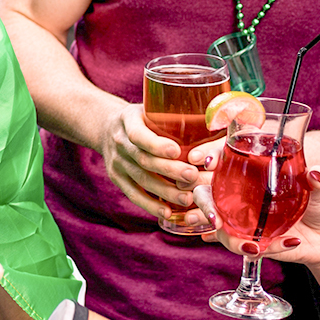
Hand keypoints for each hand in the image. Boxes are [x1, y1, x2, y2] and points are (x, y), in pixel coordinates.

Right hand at [97, 103, 206, 217]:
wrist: (107, 128)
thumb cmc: (141, 118)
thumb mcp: (148, 107)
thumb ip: (171, 112)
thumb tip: (212, 117)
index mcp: (127, 120)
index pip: (138, 134)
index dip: (156, 144)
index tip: (177, 150)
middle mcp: (119, 142)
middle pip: (144, 160)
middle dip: (169, 170)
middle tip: (192, 176)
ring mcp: (116, 162)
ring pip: (141, 179)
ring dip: (165, 191)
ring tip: (187, 198)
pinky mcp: (117, 178)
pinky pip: (133, 194)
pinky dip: (150, 205)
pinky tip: (167, 212)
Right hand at [210, 164, 319, 266]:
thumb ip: (319, 179)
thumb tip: (315, 174)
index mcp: (253, 177)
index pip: (223, 164)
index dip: (211, 159)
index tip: (209, 162)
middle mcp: (243, 199)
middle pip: (208, 199)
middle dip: (205, 208)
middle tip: (216, 219)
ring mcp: (245, 223)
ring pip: (223, 231)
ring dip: (232, 241)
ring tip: (254, 247)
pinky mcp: (255, 243)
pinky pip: (248, 248)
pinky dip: (265, 249)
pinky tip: (288, 242)